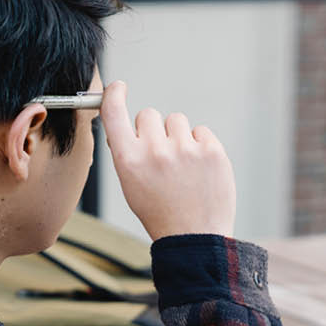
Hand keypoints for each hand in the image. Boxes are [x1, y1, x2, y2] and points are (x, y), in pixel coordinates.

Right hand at [99, 81, 235, 240]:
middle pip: (150, 114)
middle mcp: (155, 151)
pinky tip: (199, 169)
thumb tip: (127, 128)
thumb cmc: (161, 213)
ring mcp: (186, 150)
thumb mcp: (132, 187)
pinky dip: (200, 145)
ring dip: (179, 137)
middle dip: (154, 131)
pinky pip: (201, 131)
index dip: (114, 94)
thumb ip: (128, 154)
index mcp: (129, 160)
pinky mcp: (212, 151)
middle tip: (163, 158)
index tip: (119, 87)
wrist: (195, 238)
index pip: (114, 113)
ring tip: (183, 167)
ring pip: (177, 120)